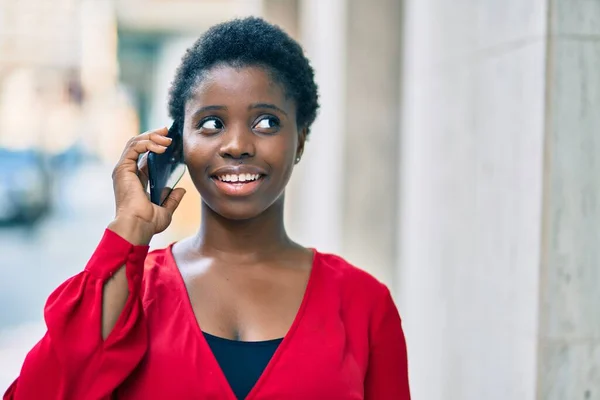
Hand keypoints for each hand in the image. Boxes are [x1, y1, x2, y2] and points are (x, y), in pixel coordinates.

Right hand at [109, 127, 185, 244]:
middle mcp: (128, 173)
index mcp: (136, 180)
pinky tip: (161, 147)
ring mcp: (123, 170)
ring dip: (152, 137)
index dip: (156, 145)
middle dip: (154, 135)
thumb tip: (181, 190)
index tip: (170, 140)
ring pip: (135, 142)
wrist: (138, 227)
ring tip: (167, 139)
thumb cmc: (148, 223)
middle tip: (168, 132)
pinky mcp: (122, 168)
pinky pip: (134, 147)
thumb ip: (172, 199)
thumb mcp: (165, 210)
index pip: (145, 155)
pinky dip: (147, 143)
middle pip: (139, 145)